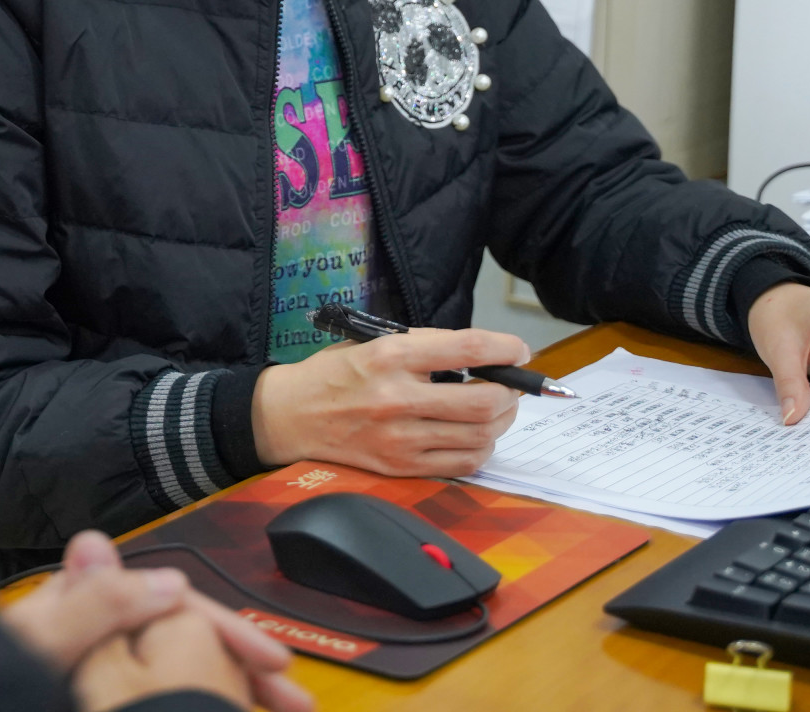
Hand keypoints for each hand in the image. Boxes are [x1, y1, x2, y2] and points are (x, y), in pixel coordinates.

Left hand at [2, 532, 313, 711]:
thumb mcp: (38, 645)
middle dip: (240, 664)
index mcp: (82, 599)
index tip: (271, 661)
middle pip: (181, 636)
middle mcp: (91, 626)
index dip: (224, 631)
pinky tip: (221, 707)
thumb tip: (166, 578)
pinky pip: (156, 688)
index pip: (171, 602)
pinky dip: (194, 695)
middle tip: (291, 701)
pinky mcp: (95, 688)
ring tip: (274, 711)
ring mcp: (93, 662)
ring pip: (174, 666)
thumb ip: (91, 604)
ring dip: (225, 683)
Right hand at [251, 327, 529, 476]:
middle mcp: (398, 397)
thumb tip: (481, 355)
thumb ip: (425, 347)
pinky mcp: (399, 467)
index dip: (506, 349)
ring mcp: (399, 438)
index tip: (520, 351)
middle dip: (510, 392)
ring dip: (501, 421)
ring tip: (497, 410)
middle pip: (484, 400)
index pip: (468, 349)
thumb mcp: (373, 342)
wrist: (289, 416)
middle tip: (510, 385)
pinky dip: (480, 449)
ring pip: (479, 436)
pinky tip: (475, 436)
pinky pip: (461, 464)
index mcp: (391, 355)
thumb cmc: (334, 374)